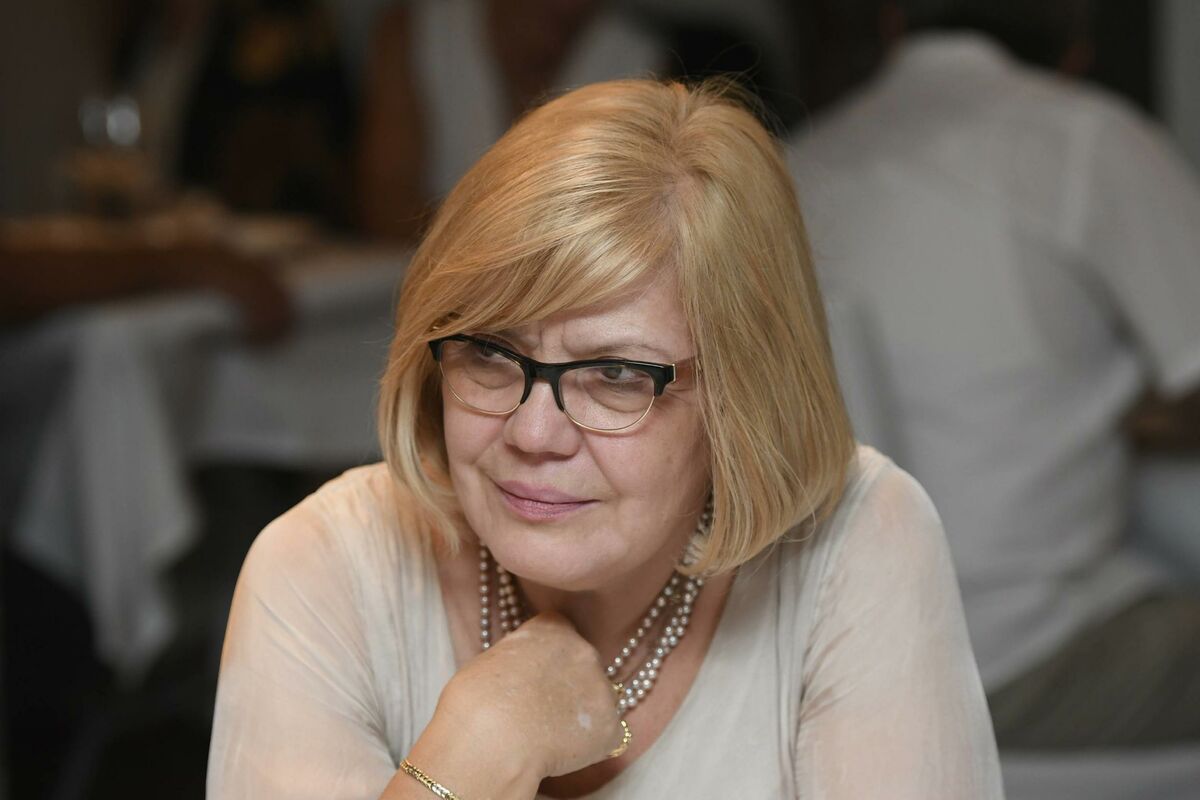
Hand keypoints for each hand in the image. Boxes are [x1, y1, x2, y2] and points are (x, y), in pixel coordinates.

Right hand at [438, 612, 626, 778]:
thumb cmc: (477, 700)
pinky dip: (590, 748)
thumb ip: (519, 658)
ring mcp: (602, 689)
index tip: (534, 673)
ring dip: (581, 714)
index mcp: (554, 627)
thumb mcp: (491, 660)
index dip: (547, 654)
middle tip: (540, 709)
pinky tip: (561, 755)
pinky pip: (605, 737)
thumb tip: (523, 673)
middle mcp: (585, 650)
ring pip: (598, 700)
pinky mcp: (611, 728)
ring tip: (549, 736)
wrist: (493, 739)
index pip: (560, 630)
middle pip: (583, 663)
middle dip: (568, 682)